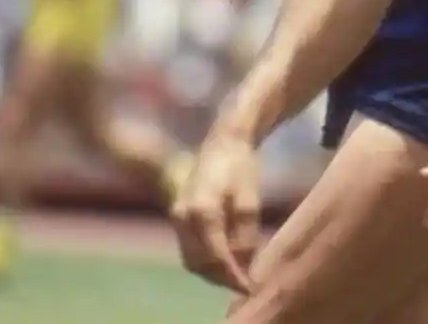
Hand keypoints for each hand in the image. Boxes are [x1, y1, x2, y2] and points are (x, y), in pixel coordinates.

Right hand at [170, 128, 261, 292]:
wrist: (223, 139)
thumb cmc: (240, 164)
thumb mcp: (250, 199)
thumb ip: (245, 233)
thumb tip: (243, 263)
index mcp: (202, 212)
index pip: (216, 256)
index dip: (232, 275)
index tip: (249, 286)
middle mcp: (183, 217)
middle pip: (199, 262)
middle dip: (221, 277)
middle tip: (244, 282)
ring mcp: (177, 216)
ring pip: (191, 258)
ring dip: (212, 271)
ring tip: (236, 274)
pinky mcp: (178, 215)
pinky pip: (189, 247)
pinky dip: (205, 258)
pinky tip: (224, 258)